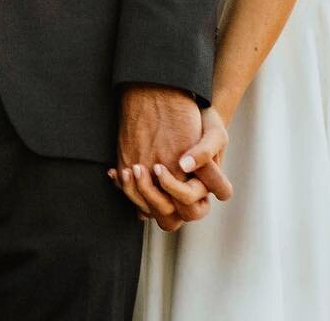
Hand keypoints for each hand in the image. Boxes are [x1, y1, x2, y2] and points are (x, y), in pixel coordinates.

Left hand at [110, 85, 226, 229]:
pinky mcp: (150, 185)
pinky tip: (115, 171)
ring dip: (138, 195)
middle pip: (170, 217)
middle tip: (142, 168)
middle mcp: (185, 197)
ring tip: (128, 170)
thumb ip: (205, 152)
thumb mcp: (213, 132)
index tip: (165, 166)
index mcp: (204, 189)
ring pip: (151, 212)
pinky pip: (136, 200)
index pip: (195, 205)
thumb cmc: (204, 124)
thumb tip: (184, 166)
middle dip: (154, 195)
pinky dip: (124, 187)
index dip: (179, 192)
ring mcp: (166, 193)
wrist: (185, 112)